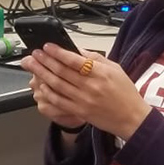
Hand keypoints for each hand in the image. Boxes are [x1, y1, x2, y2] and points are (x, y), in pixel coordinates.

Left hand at [21, 44, 152, 140]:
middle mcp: (91, 86)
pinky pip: (59, 101)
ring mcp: (83, 100)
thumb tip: (77, 50)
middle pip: (62, 71)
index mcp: (101, 73)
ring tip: (32, 65)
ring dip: (42, 74)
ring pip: (57, 85)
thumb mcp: (115, 69)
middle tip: (34, 54)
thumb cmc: (125, 93)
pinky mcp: (79, 111)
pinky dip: (47, 92)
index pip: (75, 60)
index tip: (47, 46)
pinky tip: (40, 85)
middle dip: (45, 61)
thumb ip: (96, 58)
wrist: (131, 118)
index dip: (58, 52)